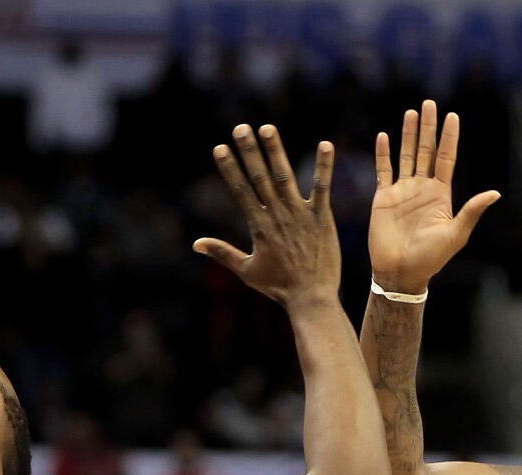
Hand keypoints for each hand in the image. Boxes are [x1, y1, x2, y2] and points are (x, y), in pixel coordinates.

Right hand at [194, 124, 339, 306]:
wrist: (311, 298)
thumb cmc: (279, 287)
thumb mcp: (246, 271)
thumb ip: (222, 253)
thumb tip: (195, 244)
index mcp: (259, 226)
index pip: (240, 190)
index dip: (229, 168)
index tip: (220, 147)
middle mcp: (277, 215)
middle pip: (259, 177)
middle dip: (249, 151)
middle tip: (240, 128)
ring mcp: (300, 215)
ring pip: (285, 176)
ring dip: (276, 151)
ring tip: (267, 128)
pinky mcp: (322, 218)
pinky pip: (322, 188)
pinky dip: (324, 167)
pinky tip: (326, 145)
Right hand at [369, 99, 501, 293]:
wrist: (401, 272)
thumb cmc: (430, 258)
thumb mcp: (455, 234)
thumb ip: (471, 211)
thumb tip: (495, 193)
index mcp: (441, 194)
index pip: (446, 158)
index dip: (449, 137)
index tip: (453, 116)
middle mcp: (422, 188)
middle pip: (426, 150)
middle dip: (428, 128)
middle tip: (429, 104)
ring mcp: (403, 191)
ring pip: (406, 155)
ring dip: (408, 135)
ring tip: (411, 113)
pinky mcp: (383, 198)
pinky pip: (383, 170)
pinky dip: (383, 153)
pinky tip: (384, 136)